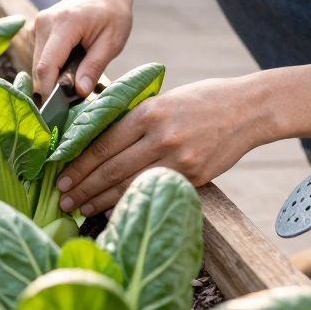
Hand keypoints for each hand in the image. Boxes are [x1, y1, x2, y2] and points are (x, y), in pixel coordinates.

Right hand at [31, 0, 134, 96]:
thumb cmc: (113, 13)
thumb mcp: (112, 41)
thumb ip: (94, 67)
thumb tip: (78, 93)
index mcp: (65, 24)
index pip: (47, 66)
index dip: (49, 92)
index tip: (59, 113)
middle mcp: (45, 23)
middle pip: (39, 68)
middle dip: (52, 89)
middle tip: (73, 103)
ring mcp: (38, 25)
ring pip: (37, 64)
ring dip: (52, 79)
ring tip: (75, 83)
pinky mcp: (38, 29)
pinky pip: (40, 57)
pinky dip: (52, 69)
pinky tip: (69, 71)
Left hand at [56, 76, 260, 214]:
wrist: (249, 109)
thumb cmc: (203, 100)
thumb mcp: (165, 99)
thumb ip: (135, 119)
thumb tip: (99, 140)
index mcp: (149, 112)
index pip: (104, 143)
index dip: (80, 163)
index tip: (61, 175)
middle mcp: (161, 136)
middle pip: (111, 167)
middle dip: (83, 186)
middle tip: (62, 199)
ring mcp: (179, 159)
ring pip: (129, 185)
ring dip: (100, 200)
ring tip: (80, 209)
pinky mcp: (193, 176)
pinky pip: (153, 192)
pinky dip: (130, 202)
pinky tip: (113, 210)